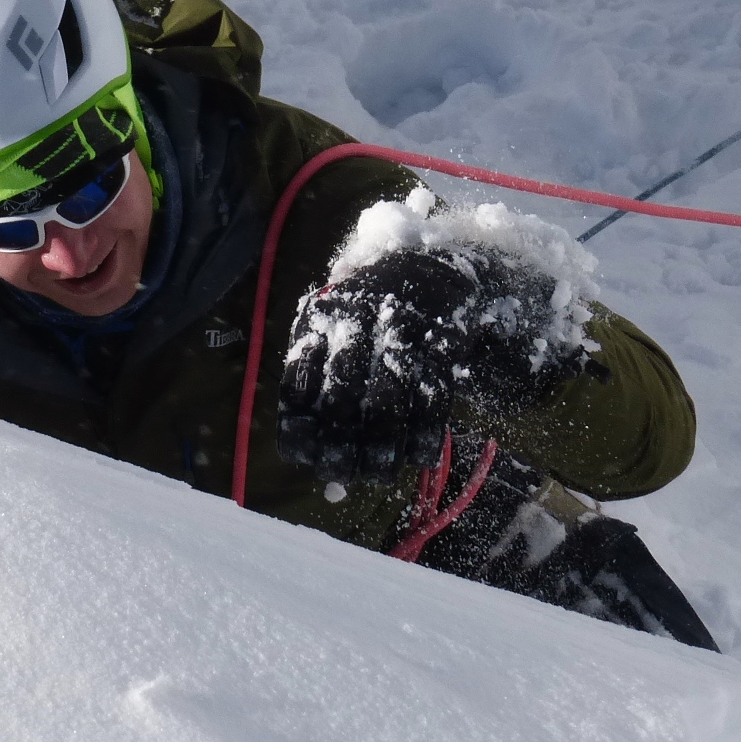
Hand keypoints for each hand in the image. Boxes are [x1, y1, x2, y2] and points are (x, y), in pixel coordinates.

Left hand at [277, 247, 583, 483]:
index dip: (301, 428)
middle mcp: (357, 318)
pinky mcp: (443, 335)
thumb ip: (316, 377)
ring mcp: (403, 325)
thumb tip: (304, 451)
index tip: (309, 461)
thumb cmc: (371, 311)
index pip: (298, 381)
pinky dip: (427, 429)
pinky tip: (421, 455)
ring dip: (383, 443)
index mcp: (321, 317)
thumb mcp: (334, 327)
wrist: (431, 267)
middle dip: (342, 443)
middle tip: (347, 473)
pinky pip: (434, 391)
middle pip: (342, 393)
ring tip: (380, 473)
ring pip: (389, 396)